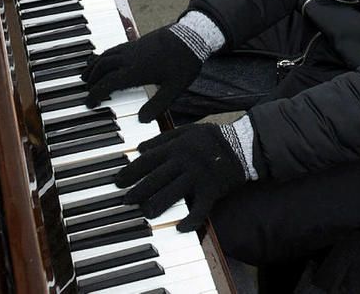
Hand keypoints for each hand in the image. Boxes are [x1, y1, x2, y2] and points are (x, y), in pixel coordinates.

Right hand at [81, 26, 203, 120]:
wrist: (192, 36)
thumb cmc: (185, 63)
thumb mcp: (174, 89)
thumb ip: (158, 105)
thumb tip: (142, 120)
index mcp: (137, 70)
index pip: (109, 83)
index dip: (96, 93)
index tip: (89, 102)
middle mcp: (130, 57)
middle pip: (103, 67)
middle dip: (92, 80)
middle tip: (86, 91)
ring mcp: (132, 48)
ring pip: (106, 56)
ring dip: (94, 66)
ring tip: (86, 75)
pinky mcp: (137, 42)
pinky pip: (114, 49)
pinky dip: (103, 55)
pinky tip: (103, 59)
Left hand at [117, 122, 248, 231]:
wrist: (241, 145)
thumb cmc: (211, 138)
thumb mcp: (186, 130)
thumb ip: (162, 139)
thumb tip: (140, 148)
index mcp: (177, 147)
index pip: (148, 160)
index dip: (131, 171)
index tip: (118, 181)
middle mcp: (184, 162)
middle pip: (156, 179)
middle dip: (138, 190)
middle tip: (126, 200)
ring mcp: (198, 177)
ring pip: (172, 194)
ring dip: (157, 205)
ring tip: (145, 213)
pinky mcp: (211, 191)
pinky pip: (199, 209)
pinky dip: (190, 220)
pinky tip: (180, 228)